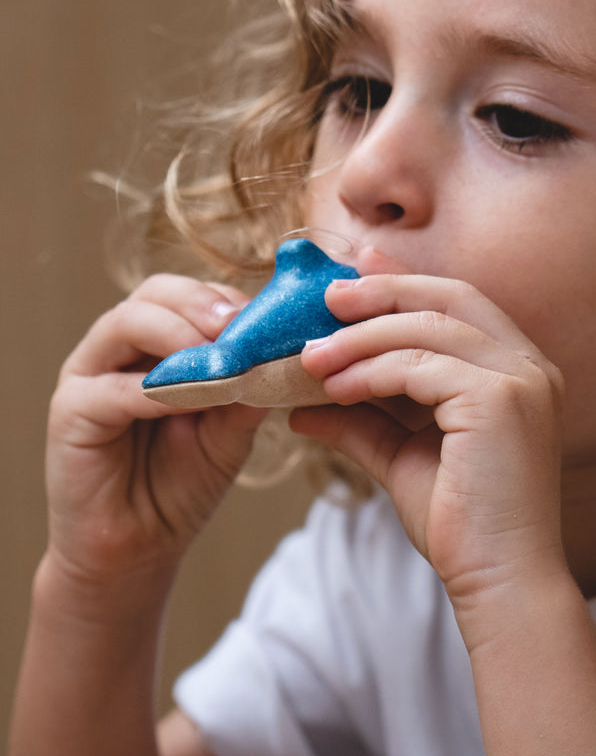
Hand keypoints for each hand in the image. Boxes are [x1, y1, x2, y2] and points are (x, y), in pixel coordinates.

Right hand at [44, 274, 266, 597]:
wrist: (140, 548)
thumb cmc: (183, 482)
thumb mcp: (230, 430)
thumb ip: (248, 390)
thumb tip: (279, 355)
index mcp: (157, 342)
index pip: (189, 295)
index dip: (226, 300)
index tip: (265, 318)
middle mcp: (119, 348)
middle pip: (154, 293)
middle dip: (200, 303)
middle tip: (238, 326)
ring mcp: (88, 375)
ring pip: (125, 324)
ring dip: (177, 335)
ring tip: (218, 359)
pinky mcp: (69, 412)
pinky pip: (110, 388)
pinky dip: (154, 390)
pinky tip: (188, 399)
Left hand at [292, 268, 567, 607]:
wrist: (498, 582)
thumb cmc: (460, 523)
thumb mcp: (402, 456)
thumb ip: (362, 420)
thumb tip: (302, 407)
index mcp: (517, 367)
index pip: (457, 302)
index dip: (404, 280)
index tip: (355, 271)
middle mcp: (529, 363)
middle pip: (448, 297)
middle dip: (382, 291)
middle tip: (327, 298)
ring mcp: (522, 378)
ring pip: (428, 329)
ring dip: (362, 338)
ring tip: (311, 358)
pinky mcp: (502, 399)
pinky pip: (421, 366)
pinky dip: (371, 371)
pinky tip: (335, 389)